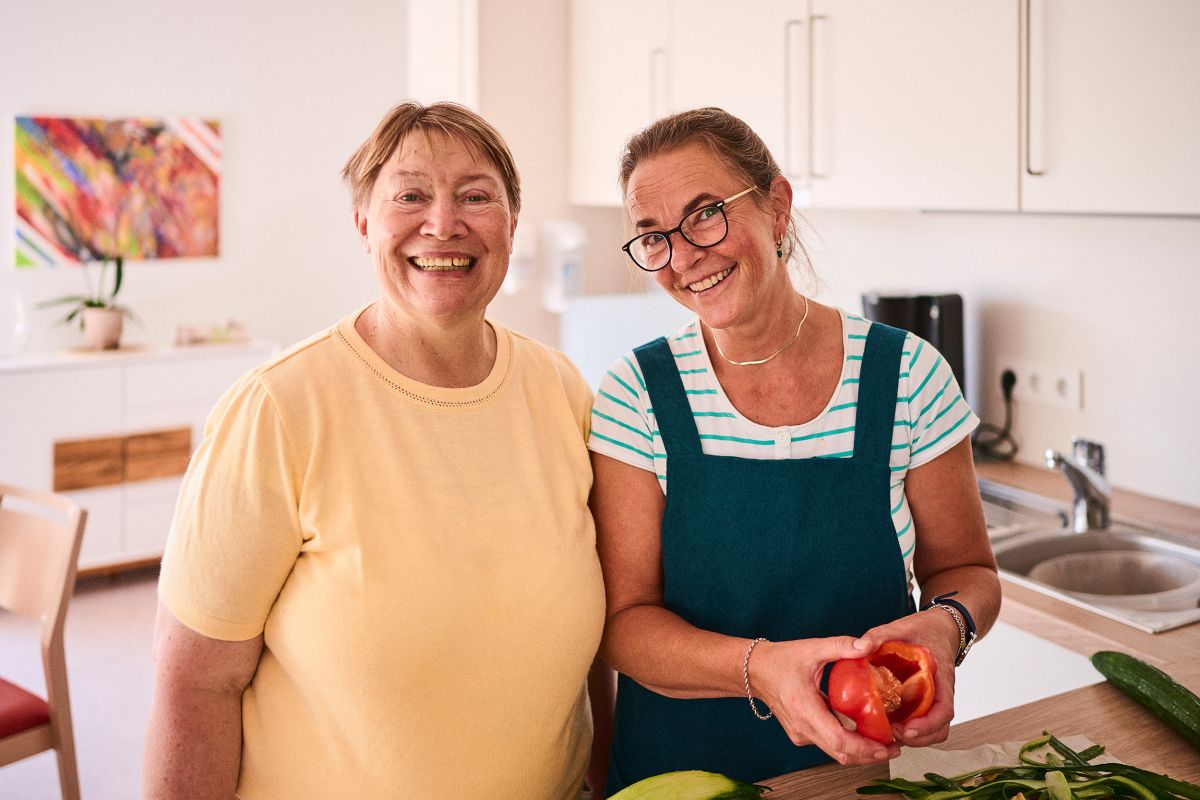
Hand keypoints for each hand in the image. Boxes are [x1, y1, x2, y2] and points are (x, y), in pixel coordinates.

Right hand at [751, 636, 900, 764]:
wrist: (755, 670)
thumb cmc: (780, 660)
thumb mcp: (812, 648)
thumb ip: (841, 646)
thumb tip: (868, 645)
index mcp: (804, 708)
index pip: (838, 740)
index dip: (864, 748)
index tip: (885, 747)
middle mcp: (802, 727)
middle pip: (841, 754)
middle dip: (870, 755)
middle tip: (895, 747)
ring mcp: (801, 734)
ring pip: (836, 753)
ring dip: (860, 751)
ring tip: (885, 742)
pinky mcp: (802, 734)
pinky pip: (829, 744)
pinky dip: (848, 744)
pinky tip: (864, 734)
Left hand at [855, 611, 959, 747]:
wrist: (941, 627)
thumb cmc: (926, 629)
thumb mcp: (902, 627)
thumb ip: (880, 635)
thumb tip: (861, 645)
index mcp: (940, 678)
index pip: (943, 710)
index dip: (927, 725)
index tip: (907, 730)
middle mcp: (941, 693)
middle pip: (939, 728)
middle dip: (917, 737)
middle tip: (891, 734)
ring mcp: (935, 698)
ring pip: (933, 729)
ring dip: (914, 737)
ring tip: (889, 733)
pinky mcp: (926, 700)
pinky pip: (924, 720)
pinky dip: (910, 728)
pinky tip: (890, 723)